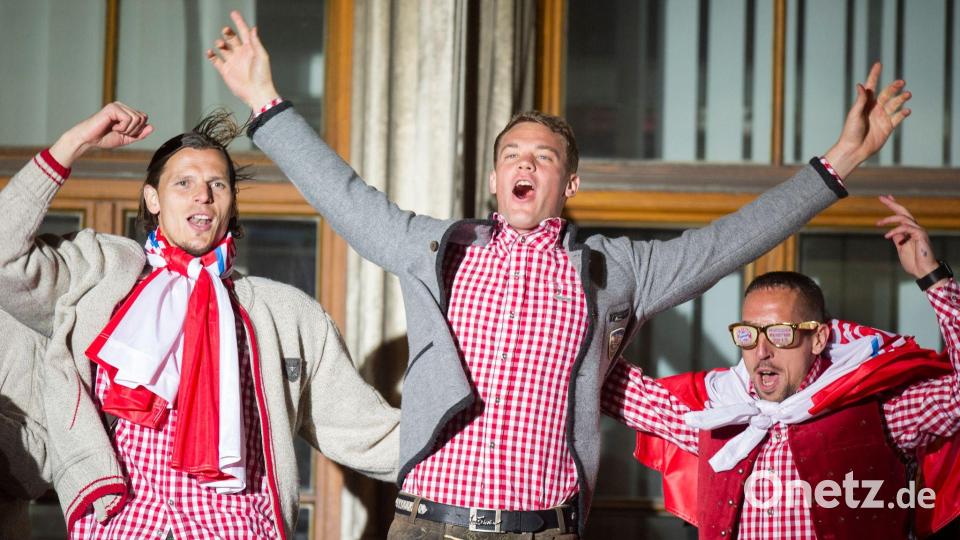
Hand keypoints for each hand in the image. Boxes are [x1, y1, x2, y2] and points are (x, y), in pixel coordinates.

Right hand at [49, 102, 152, 166]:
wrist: (88, 140)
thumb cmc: (104, 138)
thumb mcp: (126, 138)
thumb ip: (140, 134)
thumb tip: (152, 127)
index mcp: (126, 112)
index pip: (144, 118)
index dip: (138, 130)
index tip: (125, 133)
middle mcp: (122, 106)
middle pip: (142, 118)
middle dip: (134, 130)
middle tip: (120, 132)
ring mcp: (117, 106)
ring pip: (137, 118)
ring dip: (128, 130)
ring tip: (116, 130)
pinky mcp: (112, 108)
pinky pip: (129, 119)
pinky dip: (123, 128)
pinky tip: (113, 128)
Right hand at [207, 11, 279, 110]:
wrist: (256, 93)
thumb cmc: (262, 76)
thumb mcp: (261, 57)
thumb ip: (256, 42)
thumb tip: (254, 29)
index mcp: (251, 49)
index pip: (244, 32)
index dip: (239, 22)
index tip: (234, 13)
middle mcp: (241, 54)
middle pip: (231, 38)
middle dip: (227, 32)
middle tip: (225, 31)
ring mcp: (233, 62)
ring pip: (223, 48)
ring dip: (220, 43)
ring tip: (220, 43)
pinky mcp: (225, 70)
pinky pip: (216, 60)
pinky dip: (211, 55)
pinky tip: (210, 52)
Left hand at [824, 63, 910, 178]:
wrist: (854, 150)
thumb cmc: (850, 132)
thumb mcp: (854, 114)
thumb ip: (860, 100)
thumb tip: (860, 84)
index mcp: (865, 104)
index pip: (871, 86)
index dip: (874, 75)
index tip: (878, 64)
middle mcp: (874, 108)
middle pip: (886, 94)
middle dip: (894, 87)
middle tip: (901, 82)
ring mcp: (882, 117)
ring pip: (894, 104)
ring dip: (901, 99)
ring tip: (908, 94)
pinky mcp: (888, 127)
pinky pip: (898, 118)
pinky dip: (903, 113)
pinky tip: (907, 110)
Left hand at [876, 195, 940, 282]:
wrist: (922, 271)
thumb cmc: (913, 261)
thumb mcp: (901, 247)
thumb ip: (897, 238)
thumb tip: (891, 231)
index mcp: (910, 230)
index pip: (902, 215)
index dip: (894, 205)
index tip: (887, 198)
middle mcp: (915, 228)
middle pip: (903, 211)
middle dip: (892, 204)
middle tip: (881, 197)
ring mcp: (918, 230)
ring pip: (903, 218)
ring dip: (888, 219)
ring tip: (878, 223)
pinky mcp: (920, 234)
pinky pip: (905, 228)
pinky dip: (894, 230)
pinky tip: (887, 236)